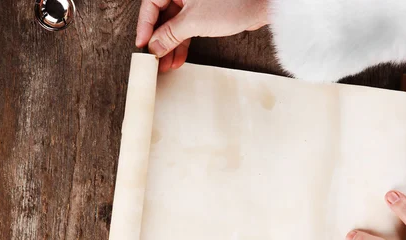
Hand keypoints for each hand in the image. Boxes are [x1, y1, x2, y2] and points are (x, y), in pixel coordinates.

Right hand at [136, 0, 268, 71]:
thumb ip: (170, 35)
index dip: (144, 27)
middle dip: (159, 41)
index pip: (150, 5)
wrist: (263, 5)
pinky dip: (183, 42)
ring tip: (167, 66)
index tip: (142, 46)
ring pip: (175, 24)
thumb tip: (153, 47)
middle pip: (162, 16)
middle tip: (155, 60)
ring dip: (170, 45)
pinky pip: (187, 26)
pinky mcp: (205, 10)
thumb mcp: (194, 22)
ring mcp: (194, 0)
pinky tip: (179, 58)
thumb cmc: (232, 3)